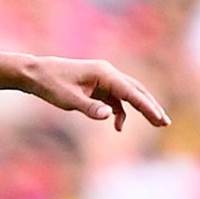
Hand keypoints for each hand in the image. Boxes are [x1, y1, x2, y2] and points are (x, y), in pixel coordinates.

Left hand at [20, 57, 168, 130]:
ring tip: (154, 122)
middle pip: (136, 90)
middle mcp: (108, 73)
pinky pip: (114, 98)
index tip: (158, 118)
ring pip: (128, 93)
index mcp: (104, 73)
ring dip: (139, 108)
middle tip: (164, 123)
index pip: (131, 91)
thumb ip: (90, 108)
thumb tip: (109, 116)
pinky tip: (118, 125)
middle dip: (150, 106)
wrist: (35, 73)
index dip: (146, 106)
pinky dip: (119, 110)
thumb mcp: (68, 99)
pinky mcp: (97, 86)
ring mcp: (103, 79)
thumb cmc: (50, 85)